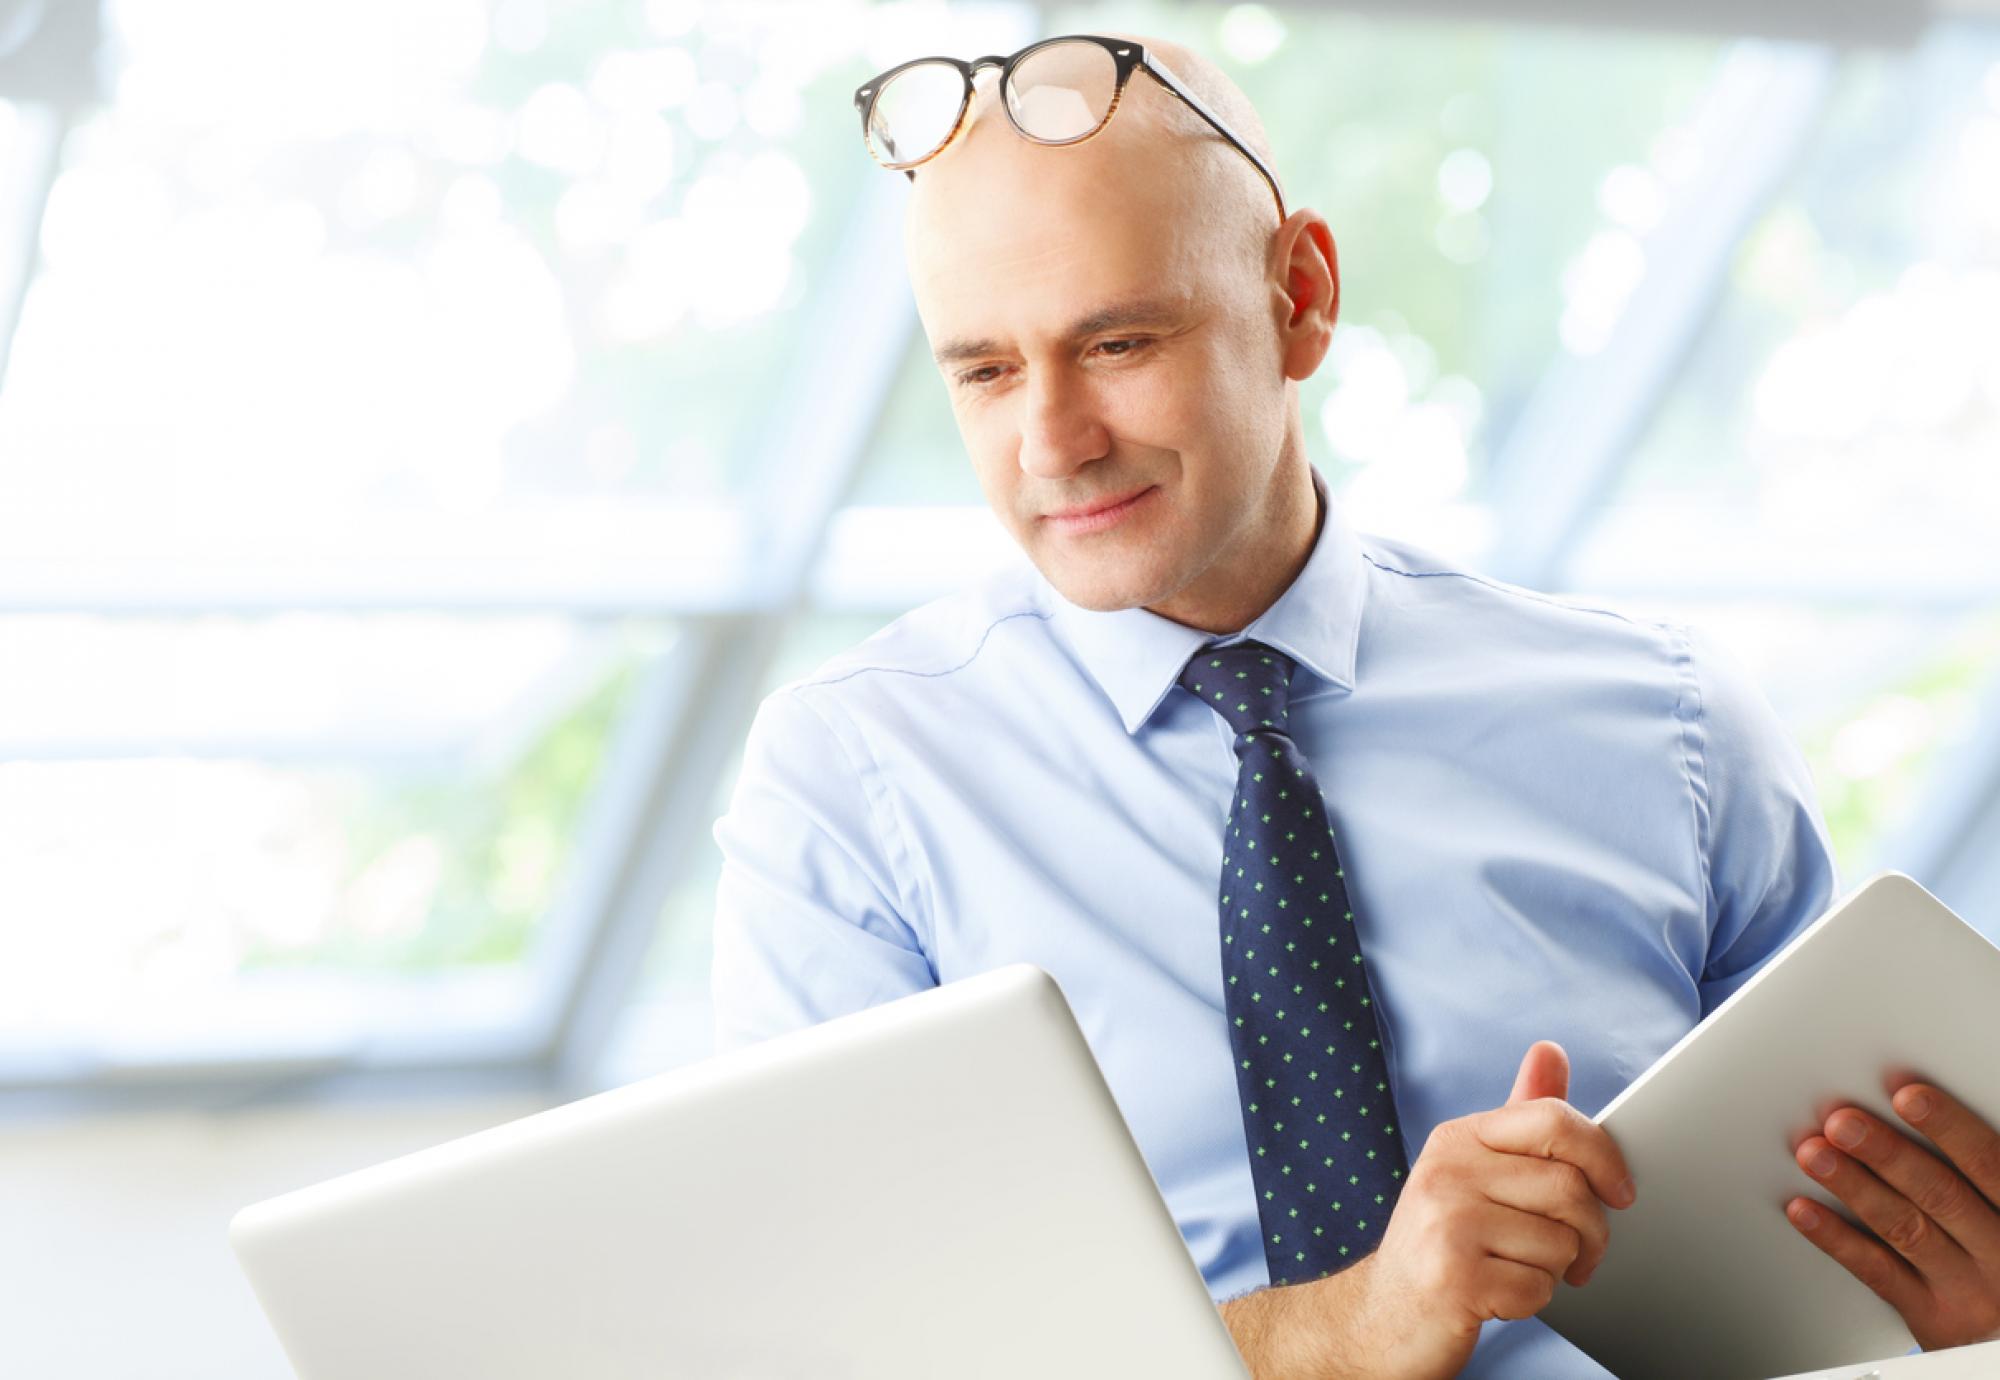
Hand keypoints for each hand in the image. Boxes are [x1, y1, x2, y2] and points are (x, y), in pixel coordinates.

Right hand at [1335, 1041, 1636, 1378]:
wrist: (1382, 1315)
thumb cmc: (1443, 1240)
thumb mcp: (1474, 1171)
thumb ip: (1519, 1116)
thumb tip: (1550, 1049)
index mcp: (1457, 1139)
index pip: (1552, 1120)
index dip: (1603, 1155)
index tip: (1621, 1192)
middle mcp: (1447, 1173)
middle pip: (1570, 1188)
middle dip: (1591, 1232)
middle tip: (1579, 1254)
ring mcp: (1446, 1224)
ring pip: (1560, 1242)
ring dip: (1557, 1270)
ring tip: (1521, 1270)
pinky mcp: (1453, 1279)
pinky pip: (1538, 1287)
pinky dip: (1532, 1301)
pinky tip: (1499, 1295)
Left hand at [1785, 1080, 1999, 1349]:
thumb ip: (1979, 1174)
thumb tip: (1917, 1106)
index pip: (1989, 1165)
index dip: (1949, 1128)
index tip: (1907, 1096)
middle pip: (1940, 1194)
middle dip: (1887, 1153)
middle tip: (1842, 1123)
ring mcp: (1966, 1289)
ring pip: (1904, 1229)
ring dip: (1854, 1187)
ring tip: (1814, 1154)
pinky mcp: (1932, 1317)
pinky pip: (1878, 1273)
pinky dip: (1837, 1239)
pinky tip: (1804, 1210)